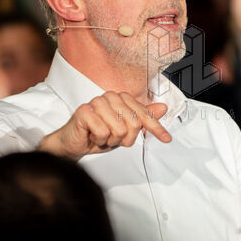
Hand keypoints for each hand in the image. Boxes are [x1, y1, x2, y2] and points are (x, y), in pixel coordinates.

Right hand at [38, 91, 171, 159]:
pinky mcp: (85, 111)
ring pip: (119, 130)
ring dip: (110, 140)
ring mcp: (96, 102)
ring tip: (101, 137)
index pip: (143, 114)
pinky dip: (99, 140)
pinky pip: (104, 132)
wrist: (73, 143)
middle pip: (133, 124)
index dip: (156, 128)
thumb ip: (143, 118)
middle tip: (111, 139)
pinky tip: (91, 136)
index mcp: (121, 98)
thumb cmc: (98, 134)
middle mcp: (110, 96)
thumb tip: (163, 108)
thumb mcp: (125, 129)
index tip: (166, 139)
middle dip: (125, 139)